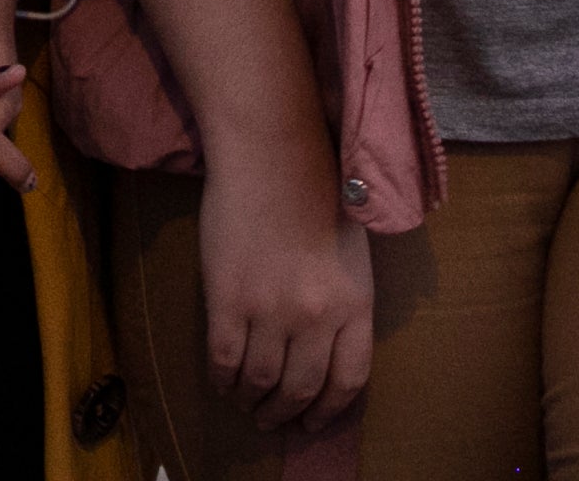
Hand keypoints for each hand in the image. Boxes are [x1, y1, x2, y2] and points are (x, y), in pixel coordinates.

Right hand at [194, 150, 372, 431]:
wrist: (272, 157)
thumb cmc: (316, 194)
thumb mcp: (354, 254)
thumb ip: (346, 303)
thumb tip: (328, 348)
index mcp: (355, 306)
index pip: (348, 381)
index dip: (329, 410)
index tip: (313, 421)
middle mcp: (316, 317)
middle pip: (302, 388)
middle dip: (286, 413)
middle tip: (274, 420)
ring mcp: (270, 310)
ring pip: (260, 379)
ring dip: (253, 400)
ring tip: (247, 403)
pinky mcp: (228, 299)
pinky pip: (223, 358)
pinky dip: (223, 378)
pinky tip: (223, 381)